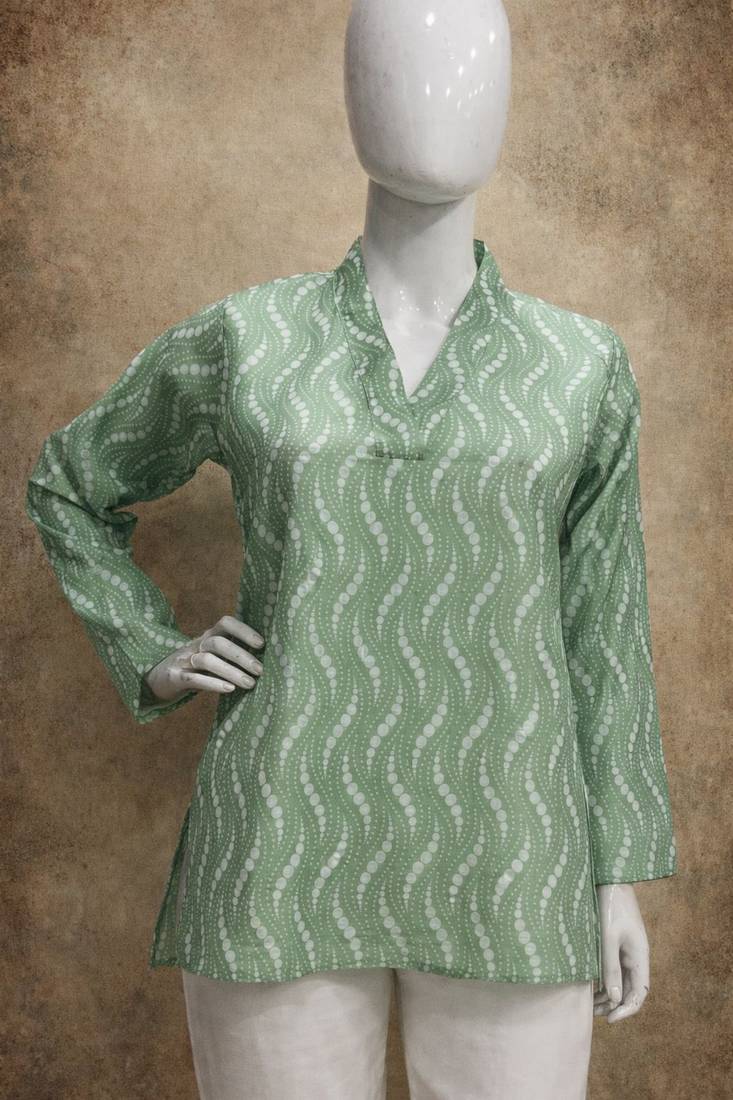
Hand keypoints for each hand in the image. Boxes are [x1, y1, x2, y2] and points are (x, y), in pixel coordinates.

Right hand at [143, 614, 264, 704]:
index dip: (243, 630)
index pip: (225, 623)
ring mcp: (184, 660)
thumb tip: (269, 659)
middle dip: (241, 656)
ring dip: (231, 671)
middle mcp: (196, 645)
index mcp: (208, 636)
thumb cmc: (197, 668)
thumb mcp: (213, 656)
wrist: (159, 679)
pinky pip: (194, 679)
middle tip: (260, 670)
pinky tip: (229, 689)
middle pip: (218, 643)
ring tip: (250, 684)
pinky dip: (213, 683)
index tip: (261, 644)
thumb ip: (233, 654)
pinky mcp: (175, 678)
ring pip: (207, 660)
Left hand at [594, 883, 649, 1022]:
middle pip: (630, 990)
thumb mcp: (607, 938)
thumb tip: (613, 998)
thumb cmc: (609, 906)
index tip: (610, 1020)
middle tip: (595, 1014)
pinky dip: (605, 981)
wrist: (610, 879)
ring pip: (621, 981)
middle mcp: (636, 956)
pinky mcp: (617, 943)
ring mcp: (627, 950)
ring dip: (609, 995)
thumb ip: (610, 967)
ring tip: (591, 1005)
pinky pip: (614, 969)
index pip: (640, 992)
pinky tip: (591, 988)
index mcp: (640, 956)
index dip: (628, 1009)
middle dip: (615, 1005)